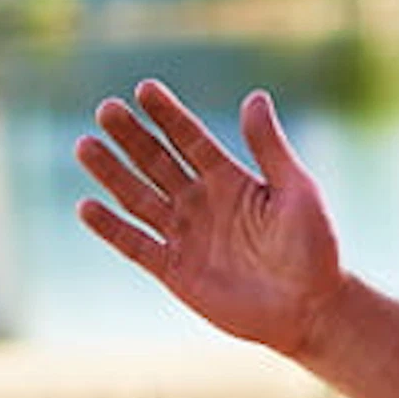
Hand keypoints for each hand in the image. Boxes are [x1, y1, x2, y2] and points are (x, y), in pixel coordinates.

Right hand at [75, 83, 340, 354]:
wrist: (310, 308)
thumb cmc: (313, 247)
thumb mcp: (296, 189)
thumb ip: (269, 147)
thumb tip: (254, 96)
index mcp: (229, 180)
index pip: (191, 140)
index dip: (168, 115)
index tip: (144, 89)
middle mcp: (201, 202)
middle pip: (157, 162)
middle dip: (132, 136)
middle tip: (107, 109)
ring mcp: (185, 235)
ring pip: (139, 197)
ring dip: (112, 173)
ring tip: (85, 145)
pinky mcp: (174, 270)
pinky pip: (136, 245)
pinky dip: (111, 228)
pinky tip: (87, 205)